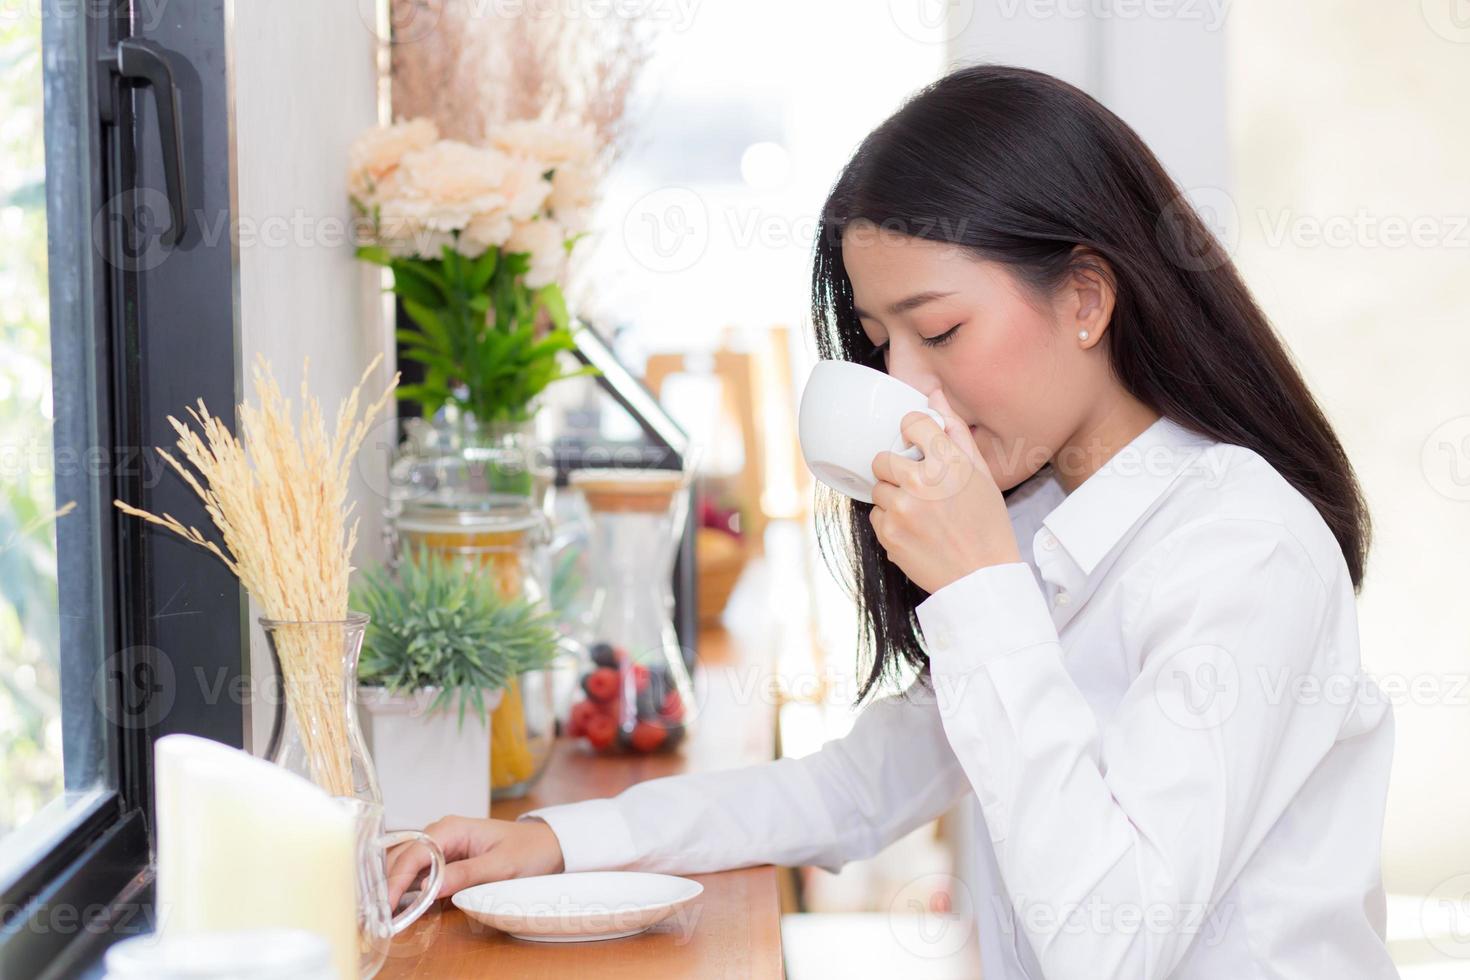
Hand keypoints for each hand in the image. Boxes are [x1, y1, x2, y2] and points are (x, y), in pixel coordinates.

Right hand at [386, 815, 565, 907]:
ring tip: (387, 913)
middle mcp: (441, 833)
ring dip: (398, 888)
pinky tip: (405, 906)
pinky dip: (412, 890)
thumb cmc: (529, 850)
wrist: (548, 845)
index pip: (414, 853)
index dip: (397, 880)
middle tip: (381, 915)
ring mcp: (442, 846)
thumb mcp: (501, 866)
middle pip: (405, 859)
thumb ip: (466, 874)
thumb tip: (429, 885)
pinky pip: (423, 874)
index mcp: (452, 828)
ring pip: (409, 867)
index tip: (387, 905)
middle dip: (390, 885)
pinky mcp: (447, 859)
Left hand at [869, 389, 1020, 593]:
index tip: (915, 442)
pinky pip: (876, 515)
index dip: (911, 431)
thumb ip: (955, 432)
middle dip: (895, 469)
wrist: (983, 577)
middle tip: (916, 486)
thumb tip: (933, 395)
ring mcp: (902, 509)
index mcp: (950, 463)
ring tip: (919, 512)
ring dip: (893, 496)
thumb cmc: (986, 525)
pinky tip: (915, 530)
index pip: (912, 422)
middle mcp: (923, 483)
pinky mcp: (889, 534)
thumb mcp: (981, 474)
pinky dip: (891, 521)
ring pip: (878, 488)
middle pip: (883, 458)